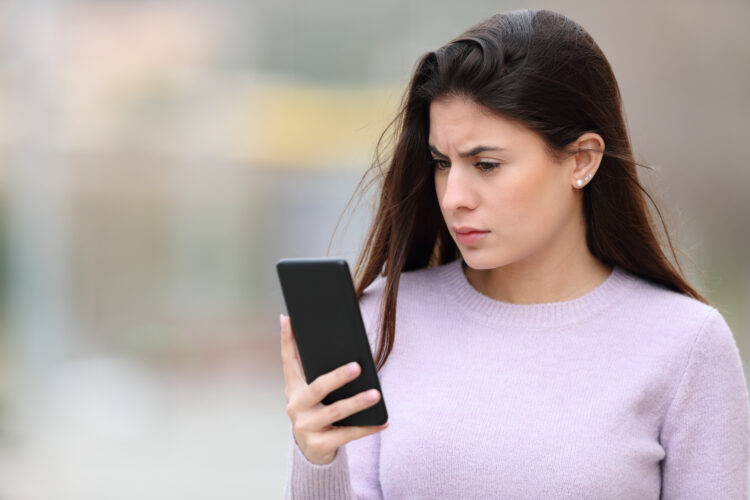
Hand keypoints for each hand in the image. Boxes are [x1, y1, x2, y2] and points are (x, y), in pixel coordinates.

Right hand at [279, 313, 388, 464]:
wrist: (312, 451)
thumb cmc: (318, 412)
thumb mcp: (312, 393)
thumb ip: (316, 371)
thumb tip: (333, 344)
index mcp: (293, 389)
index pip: (288, 361)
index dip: (286, 339)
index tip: (289, 319)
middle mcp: (295, 407)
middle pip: (318, 388)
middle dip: (338, 376)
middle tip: (358, 367)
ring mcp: (305, 427)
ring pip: (336, 411)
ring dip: (358, 402)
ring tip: (376, 394)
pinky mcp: (319, 445)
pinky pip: (348, 434)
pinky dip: (367, 427)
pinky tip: (383, 421)